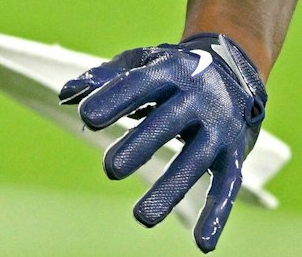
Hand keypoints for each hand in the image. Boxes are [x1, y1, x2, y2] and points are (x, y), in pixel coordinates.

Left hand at [59, 33, 267, 251]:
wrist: (233, 70)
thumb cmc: (172, 70)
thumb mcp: (141, 63)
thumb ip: (104, 79)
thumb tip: (66, 94)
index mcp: (171, 71)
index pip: (140, 84)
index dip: (115, 99)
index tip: (87, 117)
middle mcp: (198, 99)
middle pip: (168, 123)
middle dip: (140, 146)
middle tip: (110, 169)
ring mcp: (219, 128)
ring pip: (196, 160)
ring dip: (171, 189)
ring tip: (142, 217)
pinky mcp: (234, 154)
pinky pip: (226, 187)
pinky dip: (217, 216)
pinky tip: (201, 244)